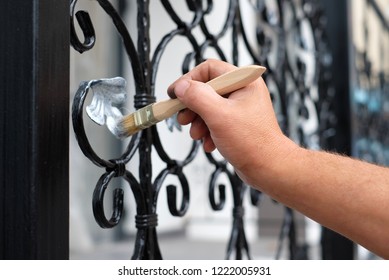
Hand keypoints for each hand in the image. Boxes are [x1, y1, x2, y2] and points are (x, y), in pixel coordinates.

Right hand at [167, 59, 297, 184]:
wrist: (268, 169)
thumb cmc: (253, 143)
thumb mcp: (219, 116)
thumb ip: (197, 97)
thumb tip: (180, 87)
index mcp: (244, 81)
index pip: (209, 69)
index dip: (189, 80)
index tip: (175, 94)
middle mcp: (243, 91)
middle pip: (206, 89)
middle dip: (192, 106)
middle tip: (183, 118)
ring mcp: (240, 108)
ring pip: (208, 107)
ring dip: (198, 122)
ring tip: (196, 135)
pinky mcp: (237, 123)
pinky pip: (215, 120)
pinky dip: (208, 131)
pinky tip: (209, 143)